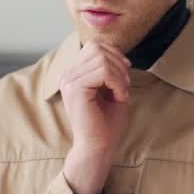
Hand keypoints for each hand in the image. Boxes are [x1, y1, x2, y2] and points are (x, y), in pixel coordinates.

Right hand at [60, 42, 130, 193]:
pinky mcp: (75, 88)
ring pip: (101, 58)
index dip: (114, 54)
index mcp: (73, 75)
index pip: (93, 46)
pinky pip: (103, 71)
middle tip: (125, 85)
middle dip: (118, 63)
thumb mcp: (111, 89)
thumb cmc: (106, 124)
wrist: (99, 148)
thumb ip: (111, 70)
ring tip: (122, 93)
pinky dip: (118, 82)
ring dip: (119, 75)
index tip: (125, 74)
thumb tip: (118, 52)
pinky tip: (119, 97)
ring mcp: (68, 81)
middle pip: (97, 48)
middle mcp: (67, 75)